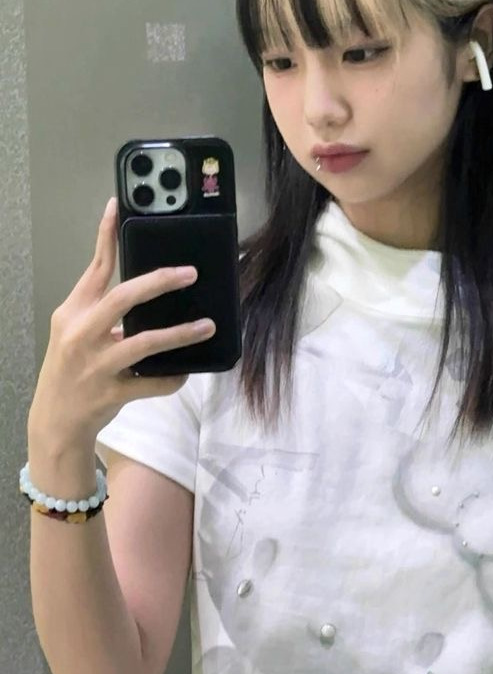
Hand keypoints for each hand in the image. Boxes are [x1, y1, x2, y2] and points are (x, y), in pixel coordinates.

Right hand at [28, 197, 215, 449]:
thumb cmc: (72, 370)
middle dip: (159, 282)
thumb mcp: (77, 333)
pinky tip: (187, 371)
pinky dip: (173, 376)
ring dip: (181, 334)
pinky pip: (153, 382)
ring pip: (145, 343)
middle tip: (190, 273)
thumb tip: (147, 292)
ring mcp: (96, 365)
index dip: (107, 236)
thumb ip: (104, 311)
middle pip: (122, 298)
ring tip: (207, 326)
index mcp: (74, 313)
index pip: (94, 268)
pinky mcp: (111, 393)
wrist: (56, 420)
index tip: (120, 207)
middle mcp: (81, 334)